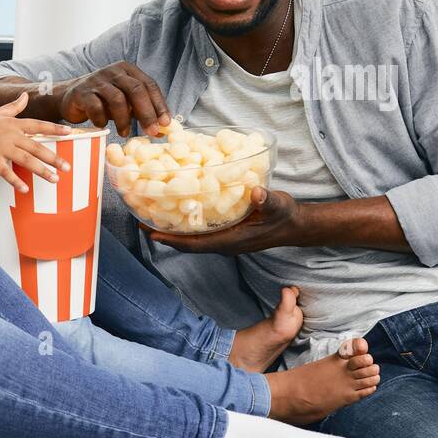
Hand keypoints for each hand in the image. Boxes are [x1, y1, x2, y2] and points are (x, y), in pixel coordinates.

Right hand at [0, 93, 73, 192]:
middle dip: (54, 158)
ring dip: (42, 171)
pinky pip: (6, 172)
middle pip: (37, 147)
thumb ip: (14, 106)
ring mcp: (1, 147)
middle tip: (68, 167)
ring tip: (55, 180)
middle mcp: (10, 135)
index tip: (70, 133)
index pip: (38, 126)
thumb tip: (26, 95)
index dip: (55, 129)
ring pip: (26, 160)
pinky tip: (25, 190)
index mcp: (13, 124)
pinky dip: (16, 181)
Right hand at [55, 62, 170, 137]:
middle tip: (152, 131)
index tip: (165, 123)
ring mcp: (97, 80)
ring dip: (124, 120)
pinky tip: (102, 125)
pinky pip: (96, 107)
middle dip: (146, 113)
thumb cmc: (102, 101)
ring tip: (125, 133)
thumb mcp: (124, 102)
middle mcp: (113, 71)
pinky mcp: (82, 92)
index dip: (159, 105)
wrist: (69, 98)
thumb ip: (140, 110)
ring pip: (117, 99)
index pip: (149, 85)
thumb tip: (161, 129)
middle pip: (136, 90)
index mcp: (127, 70)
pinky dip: (102, 119)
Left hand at [144, 187, 304, 254]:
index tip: (151, 234)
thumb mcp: (278, 204)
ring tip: (152, 217)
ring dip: (173, 231)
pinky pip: (200, 234)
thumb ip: (267, 199)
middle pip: (188, 244)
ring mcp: (225, 240)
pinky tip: (177, 214)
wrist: (295, 226)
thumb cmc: (285, 216)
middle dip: (165, 235)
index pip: (195, 244)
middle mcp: (224, 243)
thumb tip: (256, 192)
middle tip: (141, 222)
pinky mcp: (227, 234)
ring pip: (193, 240)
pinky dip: (186, 226)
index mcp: (231, 241)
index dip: (172, 241)